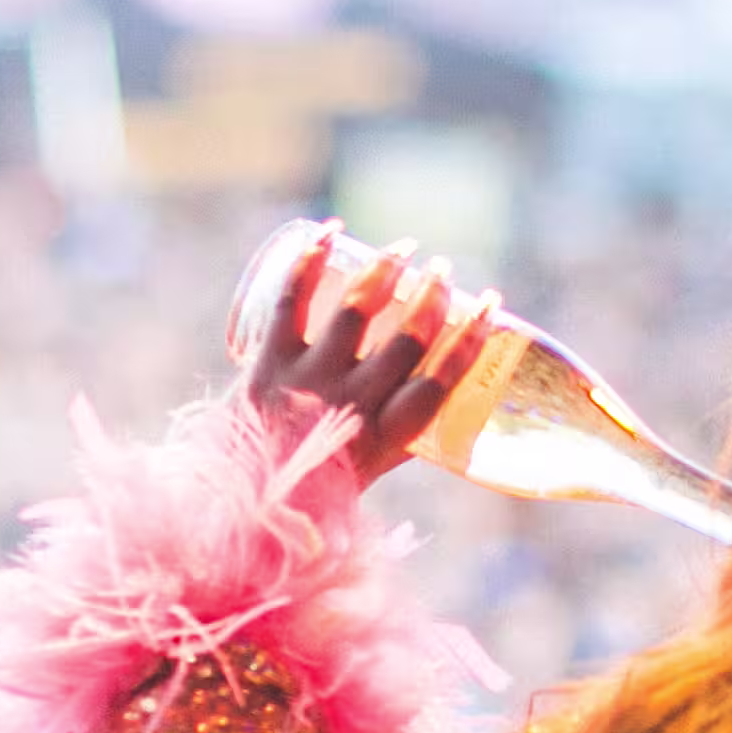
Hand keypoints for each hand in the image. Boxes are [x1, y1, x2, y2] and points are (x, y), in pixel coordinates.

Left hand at [238, 223, 500, 482]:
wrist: (241, 501)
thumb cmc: (316, 489)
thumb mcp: (371, 470)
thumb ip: (402, 439)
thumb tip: (442, 409)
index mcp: (385, 438)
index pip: (440, 382)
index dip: (470, 340)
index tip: (490, 306)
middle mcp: (351, 405)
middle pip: (404, 341)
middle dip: (432, 296)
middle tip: (445, 270)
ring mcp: (308, 379)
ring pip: (355, 312)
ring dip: (385, 273)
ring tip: (404, 249)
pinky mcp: (270, 360)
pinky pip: (291, 300)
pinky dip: (310, 260)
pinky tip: (331, 232)